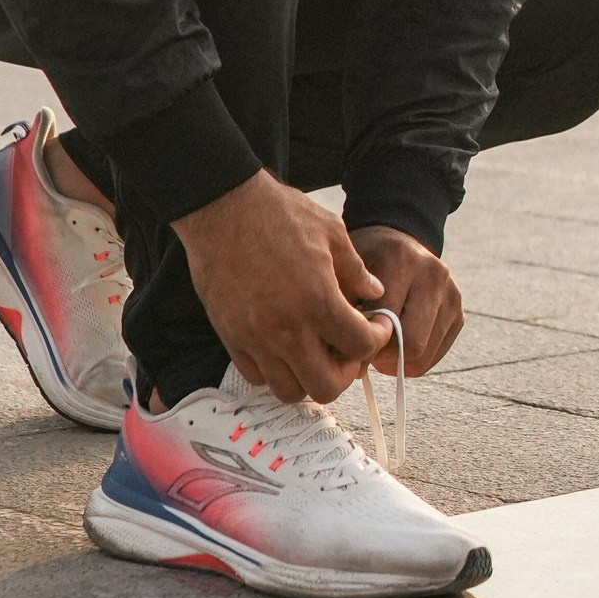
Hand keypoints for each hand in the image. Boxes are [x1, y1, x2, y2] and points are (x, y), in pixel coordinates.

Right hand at [173, 172, 390, 404]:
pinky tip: (284, 344)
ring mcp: (255, 338)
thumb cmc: (277, 213)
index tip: (375, 325)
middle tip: (347, 347)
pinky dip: (275, 370)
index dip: (377, 338)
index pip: (361, 347)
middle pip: (327, 387)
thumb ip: (356, 270)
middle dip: (345, 371)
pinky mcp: (230, 336)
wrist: (221, 207)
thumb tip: (374, 294)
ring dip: (309, 376)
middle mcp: (287, 329)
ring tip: (315, 349)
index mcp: (317, 301)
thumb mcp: (331, 232)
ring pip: (289, 390)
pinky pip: (257, 375)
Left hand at [348, 226, 463, 377]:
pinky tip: (397, 346)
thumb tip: (355, 365)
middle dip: (386, 357)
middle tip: (366, 352)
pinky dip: (414, 360)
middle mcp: (433, 274)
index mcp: (401, 260)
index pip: (387, 319)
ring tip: (380, 350)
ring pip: (425, 354)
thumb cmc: (363, 264)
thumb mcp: (345, 274)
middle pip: (413, 342)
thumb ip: (345, 310)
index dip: (365, 341)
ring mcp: (451, 294)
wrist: (396, 242)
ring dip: (399, 362)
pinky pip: (435, 355)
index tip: (349, 346)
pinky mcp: (458, 313)